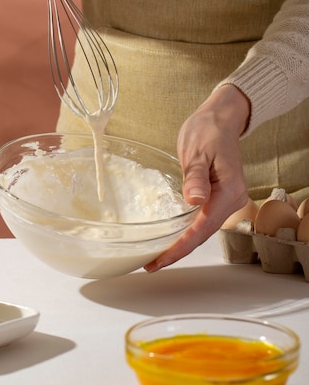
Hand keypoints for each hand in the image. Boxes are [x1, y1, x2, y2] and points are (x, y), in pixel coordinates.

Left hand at [145, 84, 250, 271]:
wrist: (221, 119)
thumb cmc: (208, 130)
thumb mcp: (198, 150)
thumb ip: (195, 177)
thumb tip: (194, 201)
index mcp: (229, 190)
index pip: (203, 227)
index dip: (180, 247)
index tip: (160, 260)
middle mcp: (233, 199)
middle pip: (203, 234)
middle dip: (178, 251)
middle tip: (151, 264)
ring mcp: (228, 199)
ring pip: (203, 229)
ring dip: (182, 244)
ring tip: (157, 257)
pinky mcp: (219, 197)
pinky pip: (203, 220)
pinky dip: (187, 232)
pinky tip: (171, 238)